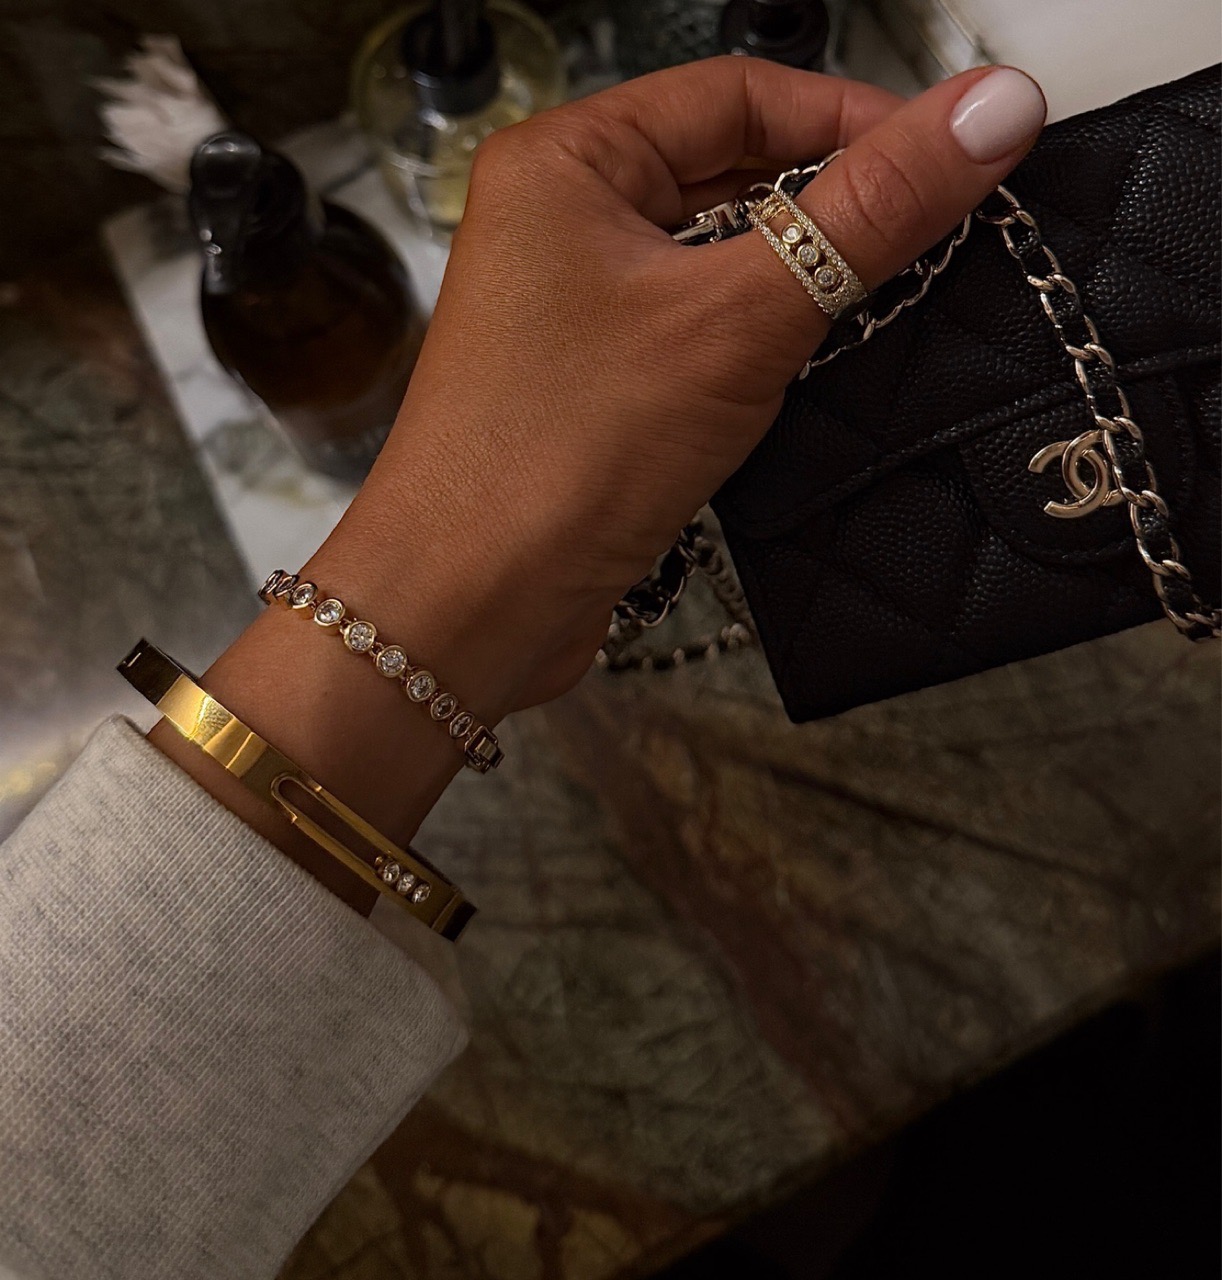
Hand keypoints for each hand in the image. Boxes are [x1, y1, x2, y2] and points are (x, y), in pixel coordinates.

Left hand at [180, 59, 1045, 895]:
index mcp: (565, 165)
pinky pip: (701, 338)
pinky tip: (811, 373)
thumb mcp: (737, 318)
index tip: (948, 155)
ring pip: (720, 265)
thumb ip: (867, 212)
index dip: (853, 117)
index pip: (738, 94)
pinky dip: (761, 348)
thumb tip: (986, 112)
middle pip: (730, 176)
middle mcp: (562, 229)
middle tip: (929, 234)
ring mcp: (577, 313)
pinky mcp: (600, 389)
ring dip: (800, 284)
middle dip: (830, 207)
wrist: (471, 607)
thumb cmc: (550, 458)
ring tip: (880, 306)